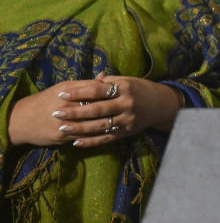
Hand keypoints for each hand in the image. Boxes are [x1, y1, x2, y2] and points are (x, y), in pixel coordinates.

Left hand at [8, 75, 182, 148]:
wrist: (161, 105)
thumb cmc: (139, 89)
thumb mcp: (126, 81)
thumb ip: (106, 83)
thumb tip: (85, 81)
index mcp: (125, 88)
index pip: (98, 90)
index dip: (79, 92)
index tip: (62, 93)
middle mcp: (127, 104)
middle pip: (97, 109)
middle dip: (75, 111)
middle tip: (56, 112)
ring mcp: (127, 120)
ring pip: (99, 125)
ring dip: (79, 128)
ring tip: (62, 127)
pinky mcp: (126, 132)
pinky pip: (105, 138)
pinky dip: (90, 141)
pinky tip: (76, 142)